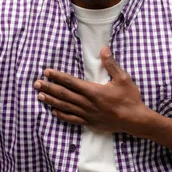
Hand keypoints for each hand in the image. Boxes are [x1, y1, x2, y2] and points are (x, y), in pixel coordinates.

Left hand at [34, 47, 151, 133]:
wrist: (135, 120)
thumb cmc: (130, 98)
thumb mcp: (123, 78)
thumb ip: (111, 64)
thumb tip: (103, 49)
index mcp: (93, 91)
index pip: (70, 82)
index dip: (57, 76)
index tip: (47, 72)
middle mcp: (87, 103)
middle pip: (63, 94)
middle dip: (49, 88)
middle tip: (36, 84)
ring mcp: (87, 114)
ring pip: (65, 107)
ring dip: (51, 101)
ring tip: (39, 96)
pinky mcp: (90, 123)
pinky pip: (72, 119)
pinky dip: (61, 115)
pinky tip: (54, 111)